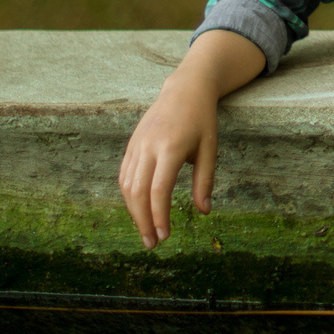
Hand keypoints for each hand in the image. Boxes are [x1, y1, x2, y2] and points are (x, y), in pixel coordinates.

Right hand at [118, 77, 218, 249]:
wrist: (185, 89)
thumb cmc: (202, 120)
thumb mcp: (210, 148)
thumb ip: (205, 180)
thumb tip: (204, 211)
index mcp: (170, 147)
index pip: (158, 189)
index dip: (159, 216)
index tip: (165, 235)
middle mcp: (148, 146)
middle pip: (137, 192)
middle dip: (142, 221)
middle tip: (152, 244)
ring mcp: (136, 145)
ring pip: (127, 185)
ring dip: (134, 212)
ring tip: (146, 232)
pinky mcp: (131, 145)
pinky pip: (124, 175)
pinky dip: (129, 196)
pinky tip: (139, 210)